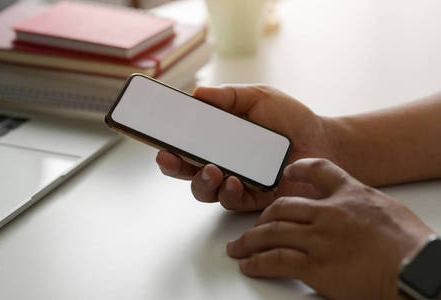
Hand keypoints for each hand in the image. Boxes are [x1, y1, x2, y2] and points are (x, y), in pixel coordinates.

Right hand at [156, 85, 336, 210]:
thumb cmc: (290, 119)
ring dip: (200, 181)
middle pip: (186, 170)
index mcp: (218, 139)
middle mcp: (222, 162)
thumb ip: (230, 96)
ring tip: (210, 170)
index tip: (157, 138)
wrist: (323, 141)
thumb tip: (198, 93)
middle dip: (173, 166)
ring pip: (205, 190)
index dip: (168, 143)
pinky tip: (232, 181)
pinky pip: (232, 201)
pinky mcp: (254, 198)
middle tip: (167, 158)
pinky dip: (228, 192)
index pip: (185, 144)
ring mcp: (236, 181)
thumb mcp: (259, 98)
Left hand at [226, 158, 434, 299]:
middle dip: (262, 218)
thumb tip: (355, 213)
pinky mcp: (315, 266)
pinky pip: (276, 261)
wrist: (417, 268)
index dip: (298, 168)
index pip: (318, 170)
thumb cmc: (411, 244)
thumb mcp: (388, 210)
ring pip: (271, 233)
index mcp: (348, 194)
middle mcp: (328, 213)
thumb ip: (363, 206)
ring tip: (237, 248)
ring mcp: (318, 239)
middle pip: (281, 207)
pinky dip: (258, 263)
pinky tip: (249, 265)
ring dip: (249, 242)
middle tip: (253, 227)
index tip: (287, 172)